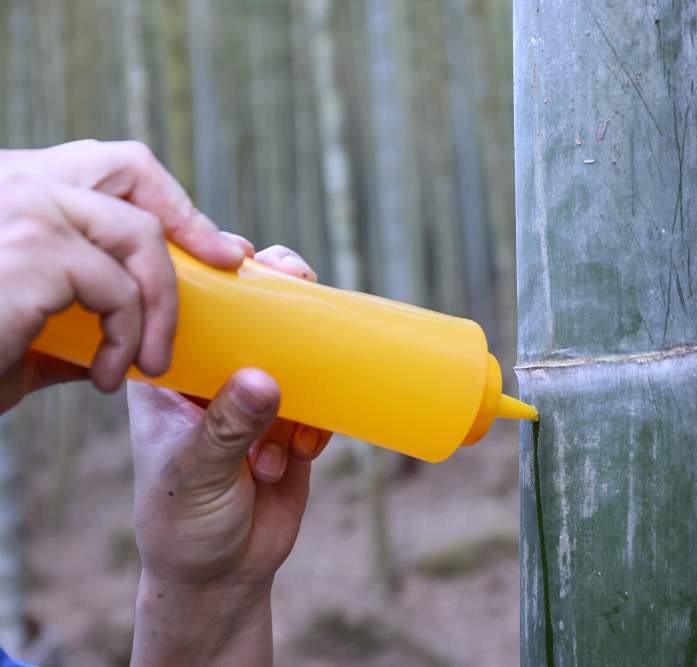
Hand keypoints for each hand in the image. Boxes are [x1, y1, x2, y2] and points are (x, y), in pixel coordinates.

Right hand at [0, 139, 245, 411]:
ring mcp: (21, 210)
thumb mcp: (16, 330)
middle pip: (135, 184)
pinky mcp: (28, 251)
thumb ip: (68, 321)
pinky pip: (117, 291)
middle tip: (205, 296)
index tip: (218, 247)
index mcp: (11, 190)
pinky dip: (127, 338)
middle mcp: (13, 182)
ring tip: (144, 363)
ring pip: (138, 240)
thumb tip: (119, 339)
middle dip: (184, 244)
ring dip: (156, 310)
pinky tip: (106, 375)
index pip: (113, 163)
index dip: (174, 201)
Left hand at [127, 245, 328, 666]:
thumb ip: (226, 428)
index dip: (218, 276)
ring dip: (309, 371)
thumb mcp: (195, 473)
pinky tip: (304, 452)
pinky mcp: (294, 423)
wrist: (223, 579)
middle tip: (305, 288)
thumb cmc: (184, 524)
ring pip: (296, 352)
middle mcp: (216, 378)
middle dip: (282, 302)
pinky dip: (323, 417)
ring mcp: (257, 399)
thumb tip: (264, 379)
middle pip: (253, 315)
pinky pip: (323, 398)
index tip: (247, 259)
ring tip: (301, 416)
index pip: (192, 309)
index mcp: (172, 377)